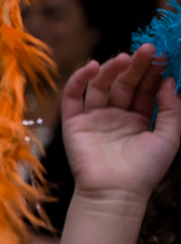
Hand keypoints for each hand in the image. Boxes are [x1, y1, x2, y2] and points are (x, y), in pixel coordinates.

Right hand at [62, 45, 180, 212]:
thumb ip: (171, 109)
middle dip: (135, 67)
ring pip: (100, 86)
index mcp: (138, 118)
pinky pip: (73, 97)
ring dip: (110, 70)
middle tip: (146, 50)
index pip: (144, 89)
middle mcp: (116, 115)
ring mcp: (94, 118)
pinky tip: (92, 67)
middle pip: (124, 84)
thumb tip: (169, 81)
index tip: (161, 56)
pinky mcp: (74, 123)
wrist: (116, 193)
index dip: (152, 72)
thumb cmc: (144, 170)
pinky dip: (78, 80)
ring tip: (124, 58)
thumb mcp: (169, 137)